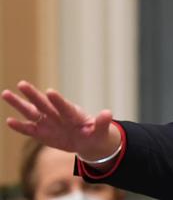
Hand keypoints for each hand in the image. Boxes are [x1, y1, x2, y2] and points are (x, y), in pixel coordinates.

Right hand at [1, 81, 119, 159]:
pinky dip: (20, 126)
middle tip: (22, 83)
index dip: (58, 100)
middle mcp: (58, 115)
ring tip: (6, 93)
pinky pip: (29, 129)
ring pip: (32, 112)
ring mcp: (48, 122)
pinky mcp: (42, 132)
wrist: (87, 142)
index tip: (50, 91)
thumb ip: (102, 122)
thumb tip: (108, 113)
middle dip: (33, 95)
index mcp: (73, 114)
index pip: (64, 106)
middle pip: (44, 104)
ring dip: (19, 104)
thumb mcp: (100, 130)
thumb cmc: (95, 133)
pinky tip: (9, 120)